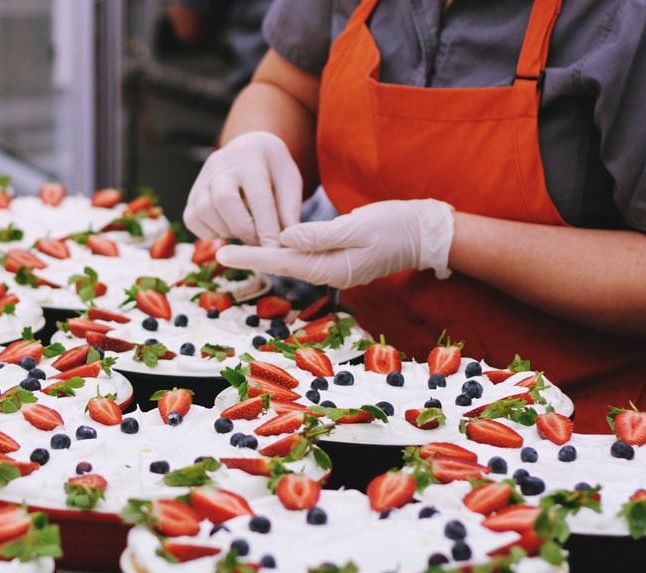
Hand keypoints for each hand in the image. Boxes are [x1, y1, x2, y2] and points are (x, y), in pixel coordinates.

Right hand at [183, 131, 302, 245]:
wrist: (247, 151)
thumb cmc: (272, 170)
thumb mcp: (289, 180)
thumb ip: (289, 208)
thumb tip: (286, 239)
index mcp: (252, 159)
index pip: (258, 196)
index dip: (266, 226)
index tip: (274, 249)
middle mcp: (222, 166)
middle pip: (223, 200)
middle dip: (242, 229)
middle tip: (258, 242)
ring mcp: (202, 180)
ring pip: (204, 212)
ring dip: (226, 231)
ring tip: (245, 232)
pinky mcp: (191, 195)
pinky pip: (192, 220)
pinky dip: (210, 233)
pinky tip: (228, 229)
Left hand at [215, 199, 455, 287]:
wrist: (428, 233)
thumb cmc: (397, 225)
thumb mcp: (358, 226)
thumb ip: (320, 234)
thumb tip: (285, 239)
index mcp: (332, 268)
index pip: (282, 262)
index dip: (250, 256)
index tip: (222, 252)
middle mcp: (330, 274)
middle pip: (282, 266)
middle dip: (251, 258)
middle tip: (217, 250)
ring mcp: (336, 269)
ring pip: (293, 263)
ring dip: (265, 256)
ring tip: (236, 248)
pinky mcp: (341, 260)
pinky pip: (307, 257)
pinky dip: (287, 252)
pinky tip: (273, 244)